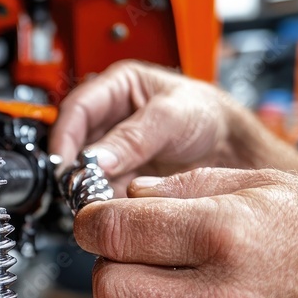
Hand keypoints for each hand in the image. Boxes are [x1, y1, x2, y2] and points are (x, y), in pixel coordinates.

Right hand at [50, 60, 297, 188]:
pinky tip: (114, 209)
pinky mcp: (123, 178)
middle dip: (76, 168)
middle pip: (76, 144)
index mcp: (116, 88)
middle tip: (80, 188)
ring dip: (89, 189)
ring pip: (86, 171)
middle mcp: (110, 121)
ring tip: (99, 202)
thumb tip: (98, 158)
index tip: (65, 163)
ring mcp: (115, 151)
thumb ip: (135, 136)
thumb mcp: (173, 116)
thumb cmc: (209, 116)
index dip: (64, 136)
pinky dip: (105, 203)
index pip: (75, 109)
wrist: (233, 148)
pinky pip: (104, 191)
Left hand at [74, 167, 297, 297]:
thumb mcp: (271, 188)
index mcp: (228, 236)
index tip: (95, 223)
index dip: (92, 224)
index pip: (116, 233)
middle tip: (129, 257)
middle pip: (110, 291)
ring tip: (166, 289)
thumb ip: (189, 188)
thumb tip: (129, 197)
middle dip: (108, 268)